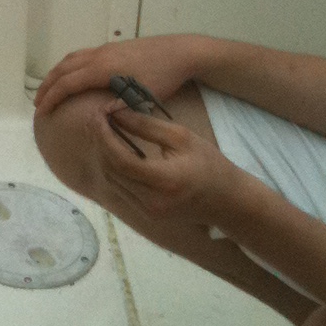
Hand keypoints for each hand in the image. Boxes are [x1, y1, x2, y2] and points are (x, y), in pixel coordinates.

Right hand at [34, 35, 212, 119]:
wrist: (180, 52)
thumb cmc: (163, 76)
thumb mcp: (141, 97)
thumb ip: (117, 107)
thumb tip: (98, 118)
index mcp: (101, 69)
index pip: (67, 84)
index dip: (51, 98)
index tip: (41, 112)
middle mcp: (98, 56)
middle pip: (63, 69)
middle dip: (48, 86)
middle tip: (38, 103)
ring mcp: (104, 49)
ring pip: (71, 59)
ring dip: (57, 74)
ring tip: (51, 88)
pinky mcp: (113, 47)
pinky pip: (82, 55)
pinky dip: (69, 66)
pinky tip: (75, 75)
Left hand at [94, 109, 244, 227]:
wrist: (228, 201)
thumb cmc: (210, 164)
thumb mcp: (181, 137)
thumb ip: (145, 125)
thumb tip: (114, 111)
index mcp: (164, 181)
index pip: (119, 159)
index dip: (102, 135)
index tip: (98, 113)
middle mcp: (152, 202)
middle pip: (110, 170)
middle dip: (99, 141)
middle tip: (97, 117)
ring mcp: (148, 212)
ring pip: (111, 180)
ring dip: (103, 153)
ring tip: (103, 128)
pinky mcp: (147, 214)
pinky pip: (120, 188)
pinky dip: (112, 166)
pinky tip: (114, 147)